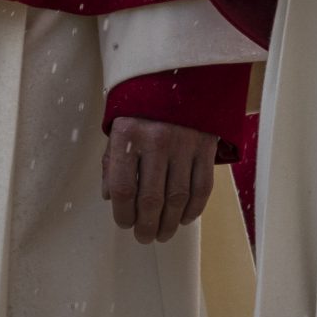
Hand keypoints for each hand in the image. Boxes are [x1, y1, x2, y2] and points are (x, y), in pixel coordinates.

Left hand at [101, 117, 219, 243]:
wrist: (180, 78)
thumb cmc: (143, 110)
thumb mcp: (119, 130)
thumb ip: (113, 164)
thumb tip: (111, 198)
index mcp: (128, 136)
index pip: (123, 188)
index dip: (122, 214)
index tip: (124, 223)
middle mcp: (156, 140)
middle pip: (151, 199)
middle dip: (147, 226)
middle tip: (145, 238)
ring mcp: (184, 143)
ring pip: (178, 197)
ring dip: (170, 222)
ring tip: (163, 233)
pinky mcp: (206, 146)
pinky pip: (202, 186)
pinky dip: (194, 208)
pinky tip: (185, 217)